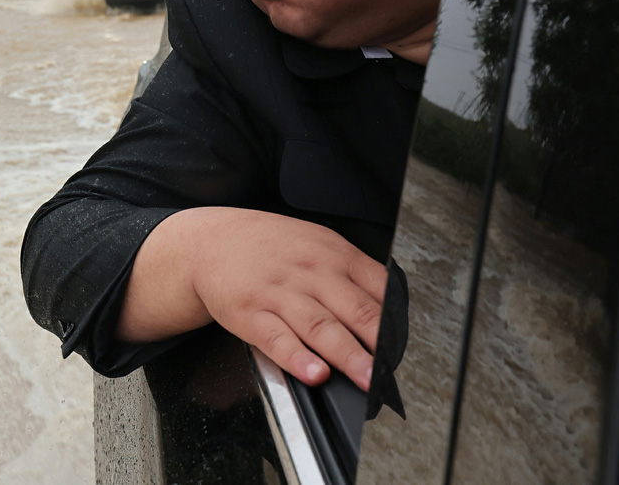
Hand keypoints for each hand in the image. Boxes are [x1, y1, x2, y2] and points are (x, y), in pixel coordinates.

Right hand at [118, 207, 387, 389]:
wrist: (209, 241)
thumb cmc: (269, 247)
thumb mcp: (316, 244)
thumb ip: (354, 273)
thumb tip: (392, 308)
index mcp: (333, 255)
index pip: (377, 289)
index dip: (397, 322)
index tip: (409, 349)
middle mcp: (309, 273)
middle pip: (353, 310)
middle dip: (379, 344)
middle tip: (396, 371)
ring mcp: (279, 294)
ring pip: (320, 327)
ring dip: (346, 355)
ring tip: (366, 378)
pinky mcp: (250, 313)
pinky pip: (276, 338)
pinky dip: (296, 357)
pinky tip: (312, 372)